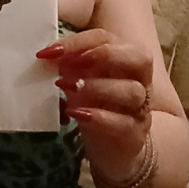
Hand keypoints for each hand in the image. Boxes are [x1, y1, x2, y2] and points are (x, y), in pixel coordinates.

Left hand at [37, 28, 152, 170]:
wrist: (110, 149)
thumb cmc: (95, 105)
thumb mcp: (79, 81)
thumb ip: (67, 66)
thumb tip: (46, 55)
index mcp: (124, 57)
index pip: (106, 38)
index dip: (77, 42)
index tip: (49, 52)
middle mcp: (140, 79)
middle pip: (139, 56)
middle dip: (104, 55)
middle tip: (72, 64)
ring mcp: (142, 107)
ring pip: (132, 90)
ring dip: (97, 87)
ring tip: (68, 89)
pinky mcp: (135, 133)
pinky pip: (124, 123)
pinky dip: (98, 117)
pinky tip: (76, 114)